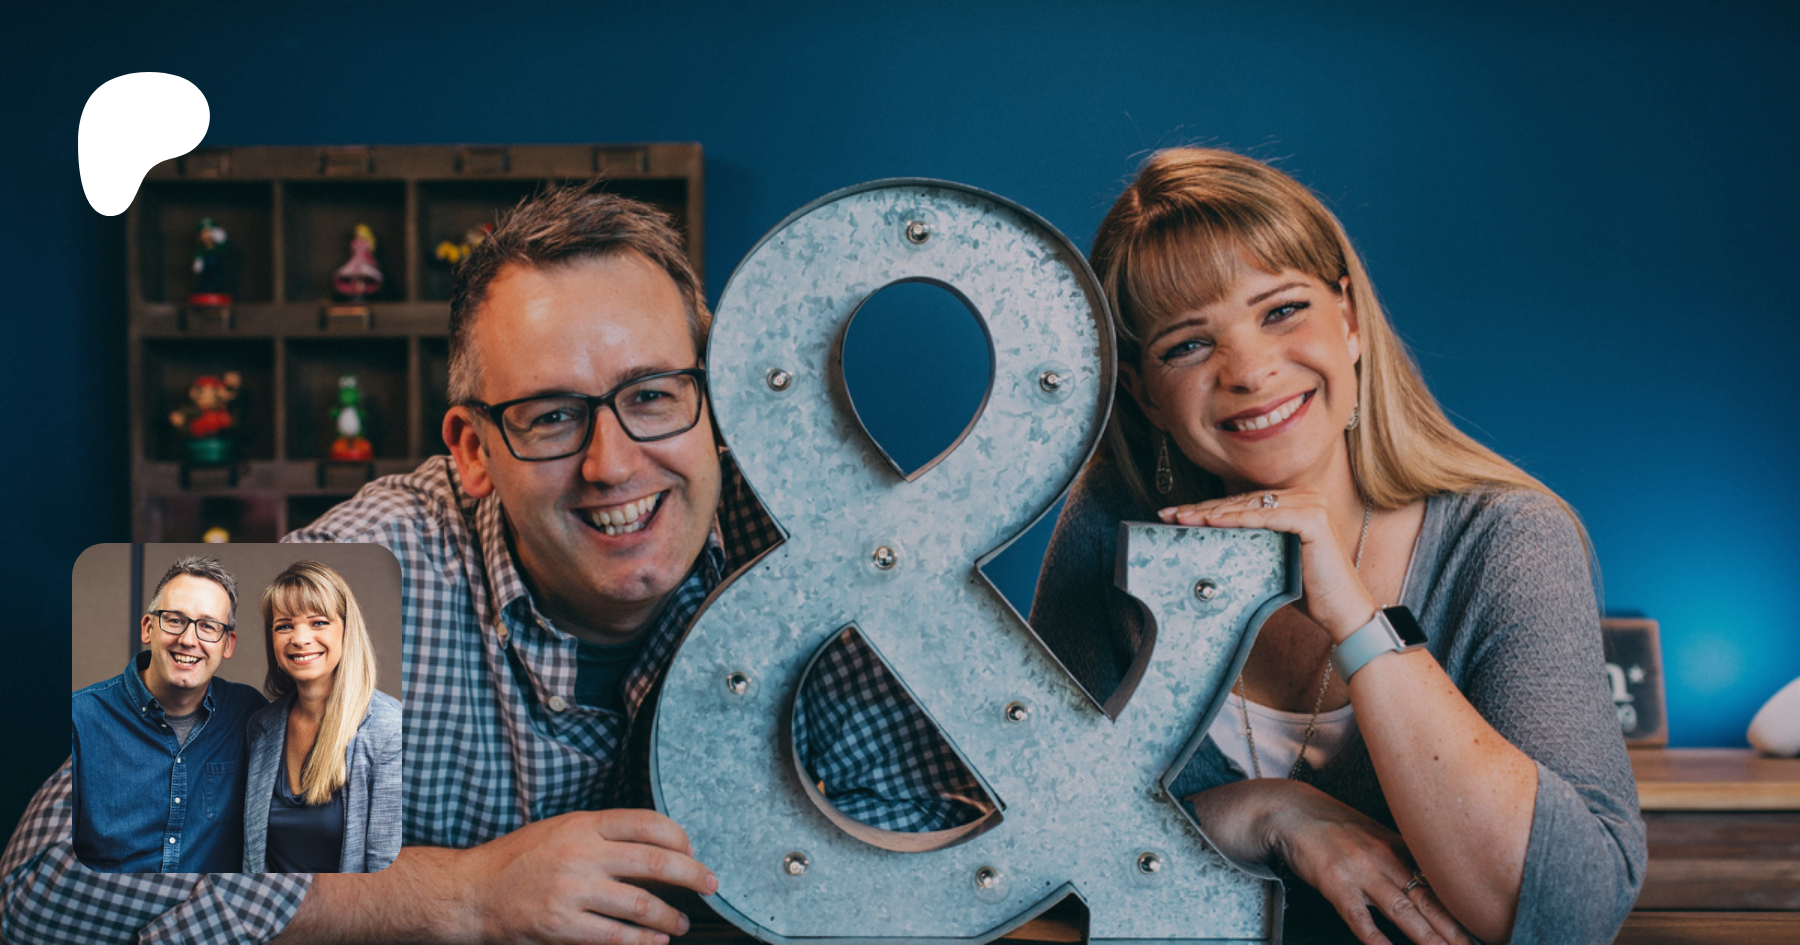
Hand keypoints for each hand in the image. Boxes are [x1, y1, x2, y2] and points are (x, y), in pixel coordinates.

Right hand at [450, 808, 718, 944]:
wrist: (470, 892)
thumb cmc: (515, 860)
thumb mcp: (559, 829)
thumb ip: (600, 834)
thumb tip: (651, 844)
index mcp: (583, 825)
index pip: (647, 822)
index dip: (679, 837)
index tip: (691, 851)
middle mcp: (582, 854)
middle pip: (655, 861)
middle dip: (692, 875)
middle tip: (711, 884)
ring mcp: (573, 890)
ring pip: (641, 904)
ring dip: (670, 917)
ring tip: (681, 922)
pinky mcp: (562, 925)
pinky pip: (615, 936)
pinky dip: (642, 941)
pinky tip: (655, 942)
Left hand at [1159, 489, 1376, 639]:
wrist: (1340, 611)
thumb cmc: (1304, 588)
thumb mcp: (1269, 558)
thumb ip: (1249, 541)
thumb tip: (1206, 539)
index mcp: (1295, 500)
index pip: (1242, 504)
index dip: (1207, 509)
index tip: (1174, 516)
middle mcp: (1305, 495)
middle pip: (1242, 502)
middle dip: (1203, 510)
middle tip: (1170, 516)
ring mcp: (1311, 503)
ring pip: (1250, 507)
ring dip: (1214, 513)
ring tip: (1184, 519)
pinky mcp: (1313, 518)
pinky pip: (1267, 517)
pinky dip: (1238, 519)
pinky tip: (1213, 522)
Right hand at [1193, 780, 1471, 944]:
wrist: (1289, 810)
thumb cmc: (1331, 826)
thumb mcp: (1372, 834)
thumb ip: (1400, 856)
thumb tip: (1431, 878)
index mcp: (1398, 846)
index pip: (1438, 882)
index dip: (1462, 906)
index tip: (1484, 924)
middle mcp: (1385, 858)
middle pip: (1428, 900)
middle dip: (1456, 929)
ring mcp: (1360, 871)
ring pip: (1403, 911)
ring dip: (1429, 937)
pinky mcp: (1335, 883)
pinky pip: (1360, 918)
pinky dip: (1377, 939)